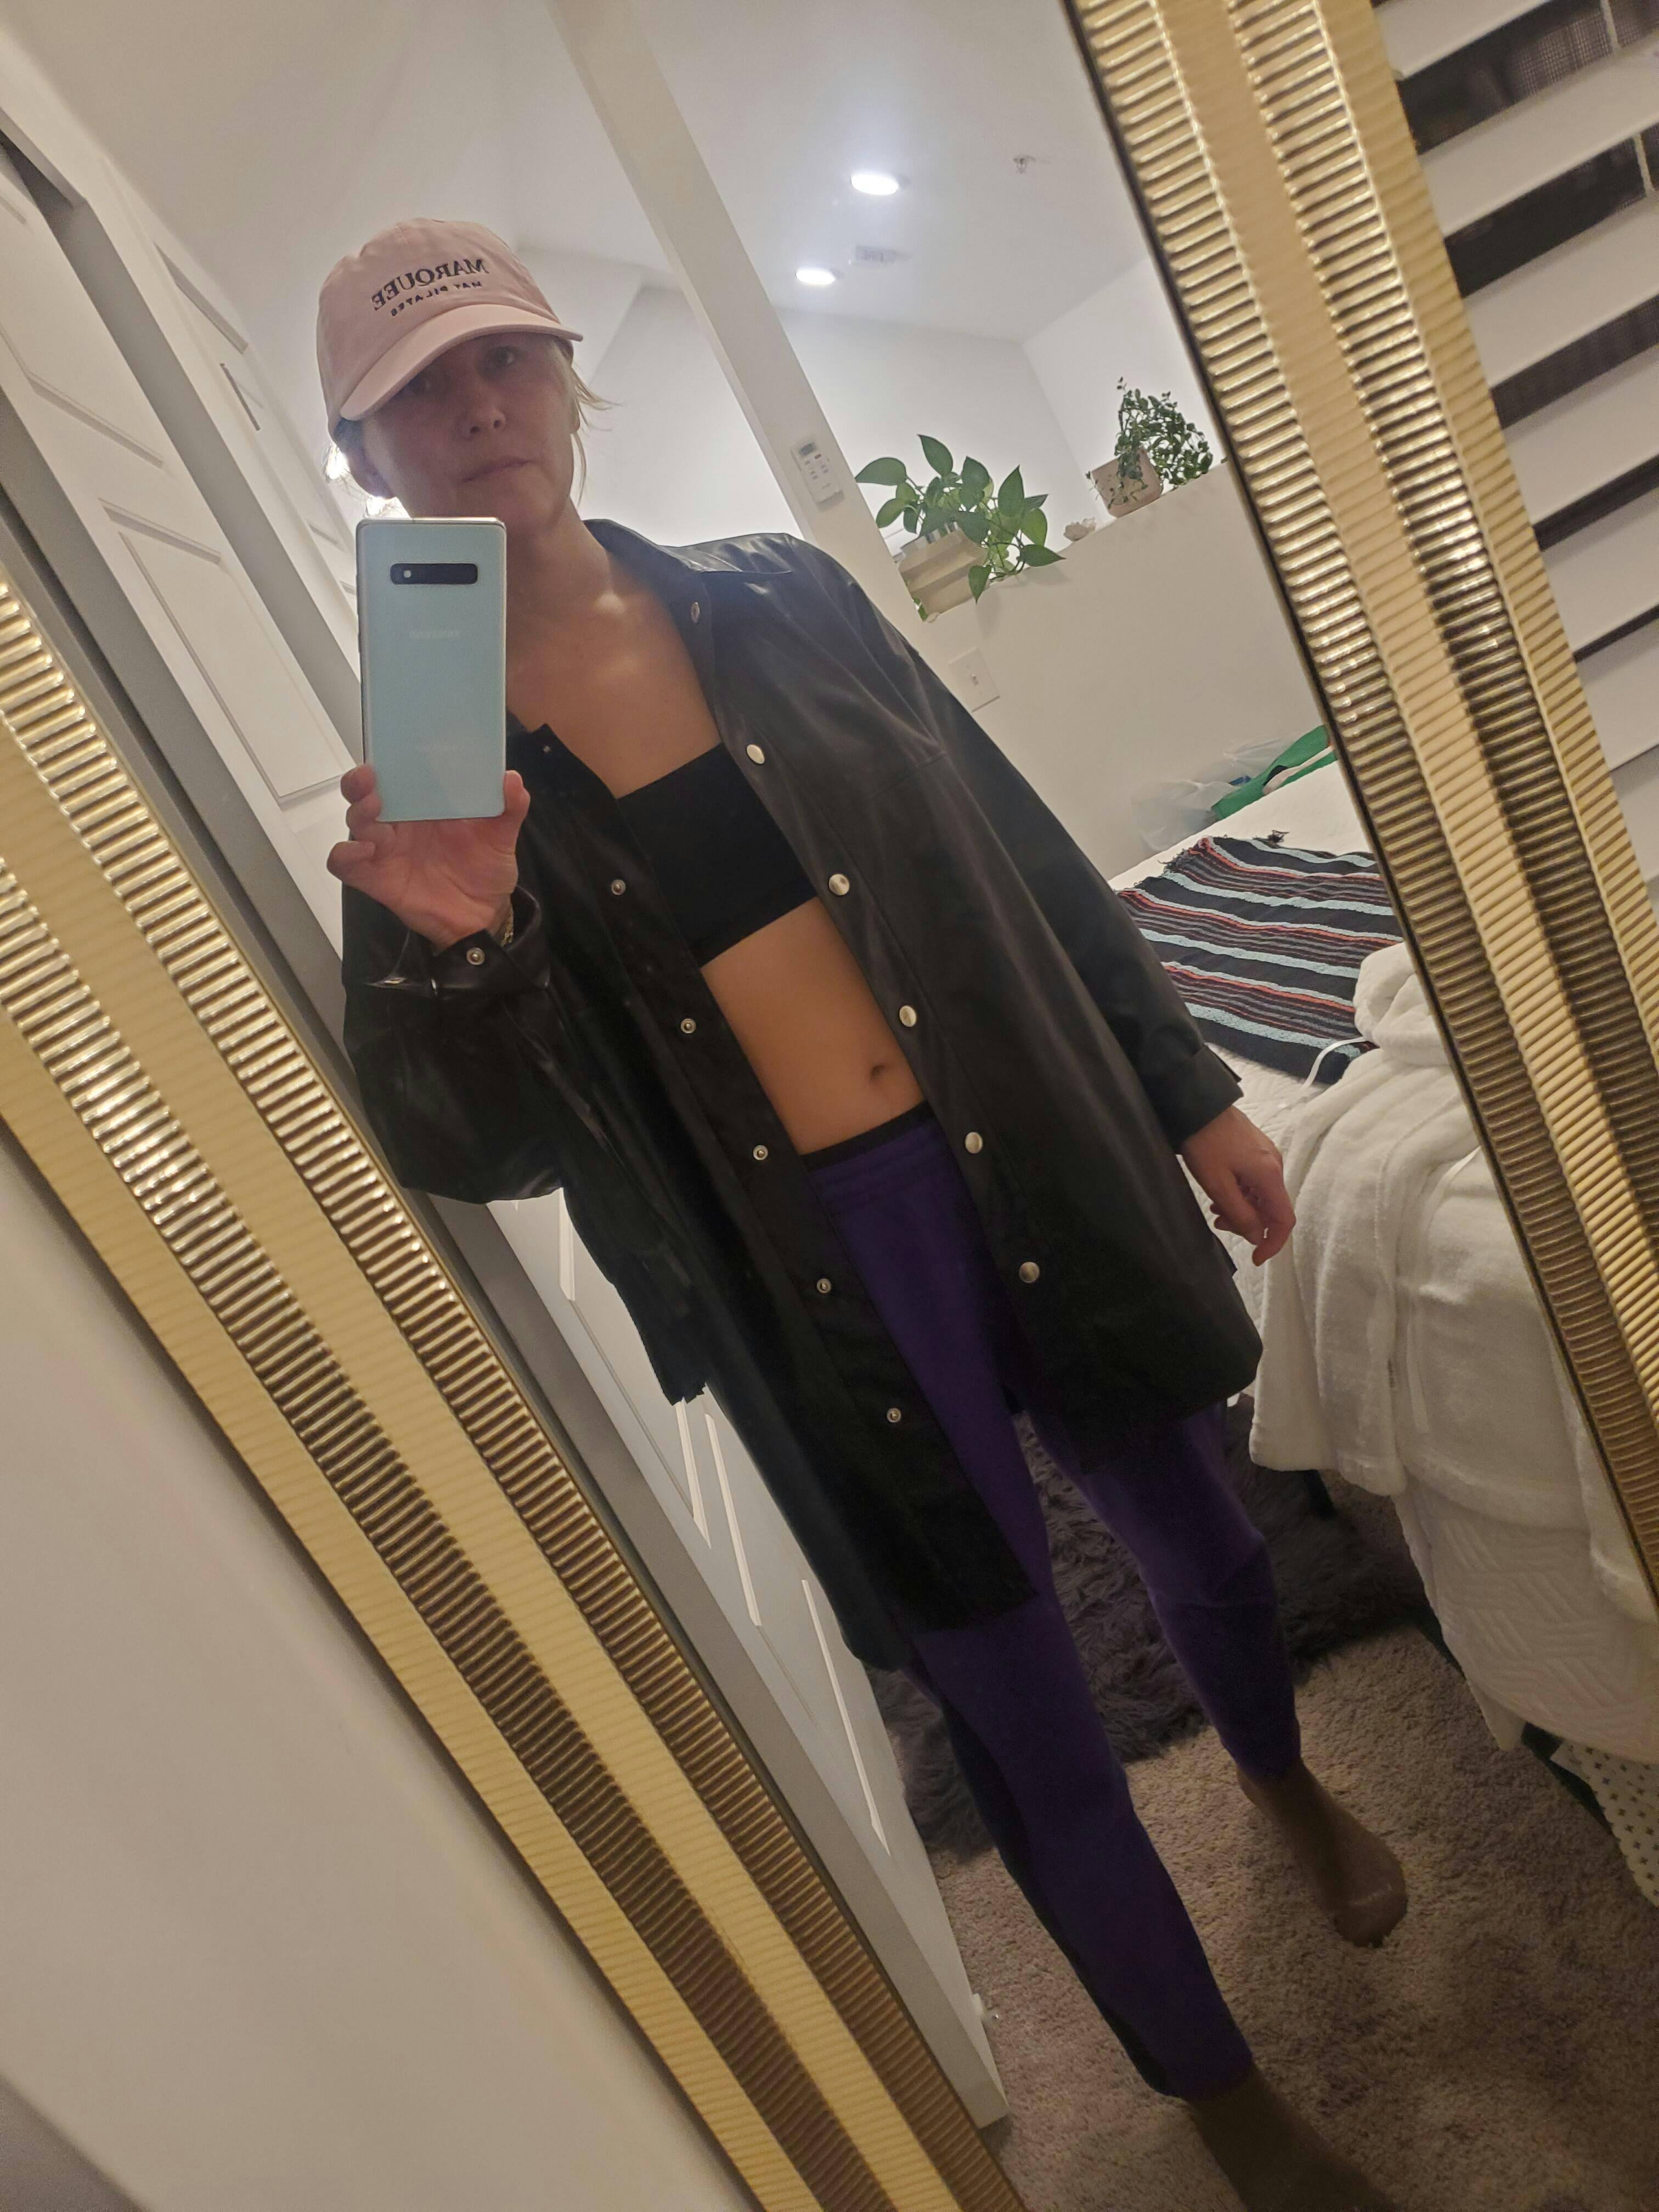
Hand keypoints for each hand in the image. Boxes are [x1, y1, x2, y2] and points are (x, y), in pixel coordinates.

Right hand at [327, 763, 529, 951]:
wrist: (484, 914)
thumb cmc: (485, 868)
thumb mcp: (501, 835)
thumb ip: (509, 808)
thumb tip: (512, 779)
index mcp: (423, 804)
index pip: (396, 774)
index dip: (387, 760)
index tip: (393, 750)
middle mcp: (399, 823)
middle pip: (363, 794)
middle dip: (359, 782)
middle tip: (370, 777)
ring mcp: (386, 850)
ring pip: (355, 824)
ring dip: (357, 812)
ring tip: (373, 807)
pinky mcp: (378, 879)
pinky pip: (346, 865)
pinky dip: (345, 855)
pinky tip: (362, 851)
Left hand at [1179, 1105, 1294, 1265]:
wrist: (1197, 1105)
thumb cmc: (1205, 1143)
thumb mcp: (1218, 1185)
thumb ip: (1240, 1214)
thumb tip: (1257, 1236)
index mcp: (1269, 1175)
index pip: (1284, 1220)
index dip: (1273, 1243)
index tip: (1255, 1257)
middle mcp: (1274, 1166)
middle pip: (1271, 1209)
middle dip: (1249, 1223)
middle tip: (1219, 1223)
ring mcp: (1266, 1156)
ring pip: (1261, 1196)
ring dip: (1241, 1209)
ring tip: (1215, 1209)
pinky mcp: (1255, 1151)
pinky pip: (1254, 1182)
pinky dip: (1240, 1194)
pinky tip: (1220, 1193)